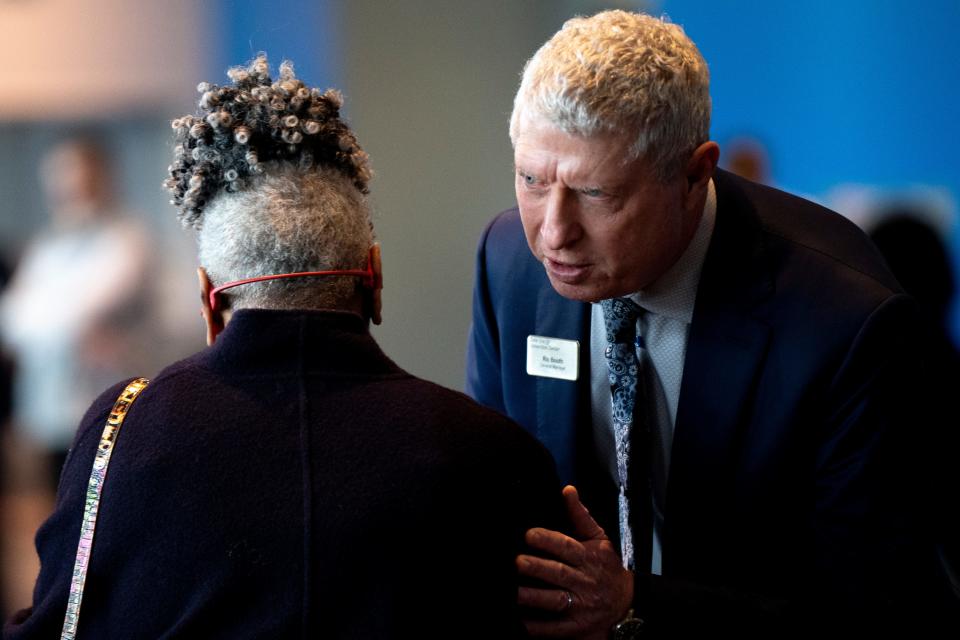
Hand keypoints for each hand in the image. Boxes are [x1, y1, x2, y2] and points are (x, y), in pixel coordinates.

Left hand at [518, 485, 632, 638]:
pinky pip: (557, 628)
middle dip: (538, 568)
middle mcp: (584, 581)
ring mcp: (581, 605)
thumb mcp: (599, 539)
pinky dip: (540, 626)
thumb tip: (567, 490)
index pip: (567, 546)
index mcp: (587, 557)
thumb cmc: (608, 567)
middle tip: (518, 562)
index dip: (548, 540)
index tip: (530, 534)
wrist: (627, 602)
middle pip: (559, 573)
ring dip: (535, 596)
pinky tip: (524, 622)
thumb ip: (580, 515)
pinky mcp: (577, 626)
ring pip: (556, 600)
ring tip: (516, 592)